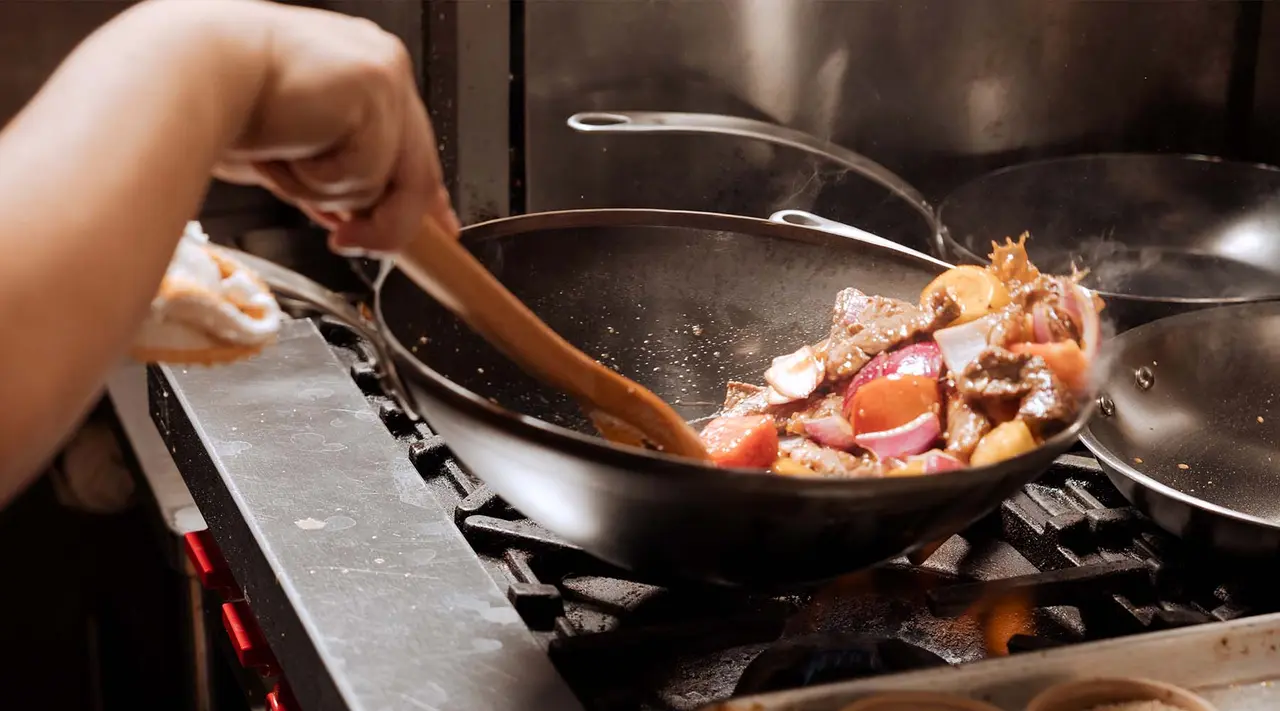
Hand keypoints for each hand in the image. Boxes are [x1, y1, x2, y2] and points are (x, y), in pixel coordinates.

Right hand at [210, 1, 458, 253]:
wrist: (182, 74)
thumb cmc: (217, 102)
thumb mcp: (293, 155)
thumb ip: (336, 181)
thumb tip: (357, 223)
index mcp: (365, 76)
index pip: (415, 147)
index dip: (428, 198)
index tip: (444, 229)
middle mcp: (382, 68)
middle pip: (417, 172)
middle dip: (383, 223)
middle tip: (342, 237)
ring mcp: (385, 77)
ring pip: (387, 180)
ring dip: (327, 189)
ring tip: (282, 156)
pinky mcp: (376, 87)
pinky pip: (366, 171)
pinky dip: (319, 177)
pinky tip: (285, 145)